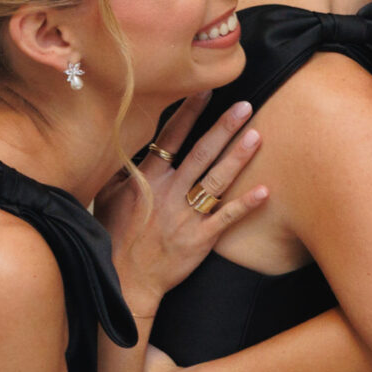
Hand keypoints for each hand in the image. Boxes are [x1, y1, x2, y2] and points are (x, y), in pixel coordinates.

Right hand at [98, 94, 268, 316]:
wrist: (124, 280)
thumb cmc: (114, 236)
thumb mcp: (106, 197)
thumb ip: (122, 169)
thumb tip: (128, 142)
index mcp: (146, 179)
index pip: (171, 138)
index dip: (189, 113)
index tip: (206, 91)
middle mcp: (168, 192)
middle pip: (200, 153)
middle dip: (223, 128)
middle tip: (245, 106)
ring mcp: (185, 215)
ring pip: (215, 180)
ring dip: (238, 157)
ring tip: (257, 135)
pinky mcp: (199, 239)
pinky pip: (225, 218)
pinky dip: (245, 205)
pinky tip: (265, 191)